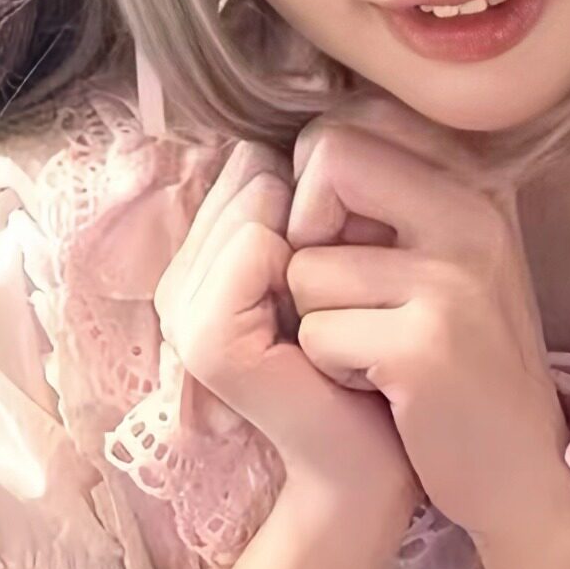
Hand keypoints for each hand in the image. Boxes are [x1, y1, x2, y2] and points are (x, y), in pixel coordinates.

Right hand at [153, 140, 419, 531]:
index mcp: (207, 262)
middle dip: (316, 204)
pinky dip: (307, 265)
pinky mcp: (208, 342)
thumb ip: (313, 200)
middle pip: (247, 173)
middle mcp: (183, 282)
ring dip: (319, 237)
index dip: (317, 185)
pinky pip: (256, 249)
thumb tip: (331, 111)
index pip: (248, 163)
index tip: (359, 249)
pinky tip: (332, 311)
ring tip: (344, 300)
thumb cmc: (375, 359)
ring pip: (251, 203)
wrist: (385, 456)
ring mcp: (185, 313)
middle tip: (358, 277)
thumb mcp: (344, 265)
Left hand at [284, 103, 569, 553]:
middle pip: (328, 158)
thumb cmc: (463, 365)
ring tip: (376, 353)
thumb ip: (394, 197)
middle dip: (303, 231)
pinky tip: (384, 389)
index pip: (352, 124)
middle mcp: (475, 214)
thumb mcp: (449, 261)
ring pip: (306, 265)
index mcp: (479, 184)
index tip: (340, 241)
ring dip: (317, 320)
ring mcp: (455, 279)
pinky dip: (332, 369)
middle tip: (338, 294)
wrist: (522, 472)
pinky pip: (317, 334)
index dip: (317, 184)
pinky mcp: (427, 347)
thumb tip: (297, 147)